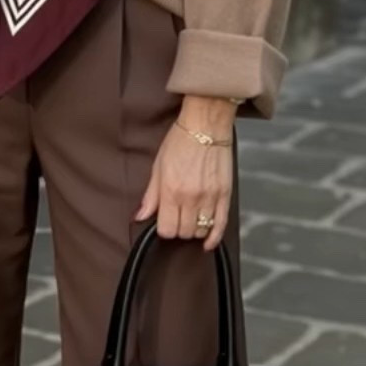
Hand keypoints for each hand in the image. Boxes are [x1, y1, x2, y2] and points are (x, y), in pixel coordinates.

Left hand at [136, 100, 234, 252]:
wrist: (206, 123)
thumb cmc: (180, 140)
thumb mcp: (158, 166)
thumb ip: (150, 195)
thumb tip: (140, 216)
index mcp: (170, 191)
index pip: (166, 229)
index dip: (164, 229)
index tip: (165, 222)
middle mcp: (190, 197)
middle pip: (184, 232)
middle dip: (179, 229)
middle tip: (178, 219)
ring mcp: (209, 197)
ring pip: (201, 230)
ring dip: (195, 230)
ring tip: (191, 220)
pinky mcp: (225, 194)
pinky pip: (221, 224)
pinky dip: (214, 237)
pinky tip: (208, 242)